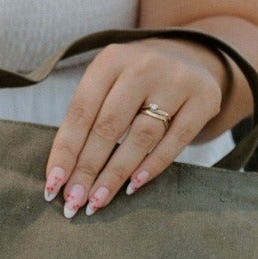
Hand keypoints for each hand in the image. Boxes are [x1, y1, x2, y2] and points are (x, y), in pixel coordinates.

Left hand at [43, 39, 228, 217]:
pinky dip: (152, 166)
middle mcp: (142, 66)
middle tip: (73, 202)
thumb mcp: (107, 84)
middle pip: (108, 127)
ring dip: (115, 175)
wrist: (189, 56)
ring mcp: (176, 80)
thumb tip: (63, 174)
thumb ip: (88, 119)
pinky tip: (132, 186)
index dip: (65, 151)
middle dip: (87, 169)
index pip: (81, 113)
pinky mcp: (204, 98)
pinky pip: (175, 140)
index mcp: (110, 60)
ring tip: (97, 200)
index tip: (53, 185)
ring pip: (140, 137)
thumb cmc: (134, 82)